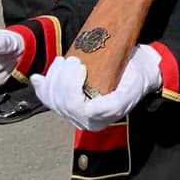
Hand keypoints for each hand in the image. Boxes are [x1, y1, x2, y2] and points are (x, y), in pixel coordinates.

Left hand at [32, 47, 160, 131]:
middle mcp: (80, 118)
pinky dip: (41, 86)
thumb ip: (114, 105)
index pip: (70, 105)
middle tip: (74, 60)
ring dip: (53, 77)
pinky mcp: (68, 98)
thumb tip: (89, 110)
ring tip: (63, 61)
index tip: (81, 65)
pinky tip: (38, 78)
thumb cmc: (137, 79)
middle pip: (58, 101)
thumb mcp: (131, 90)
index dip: (69, 85)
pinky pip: (47, 96)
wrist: (141, 69)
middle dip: (61, 78)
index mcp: (94, 120)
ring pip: (50, 98)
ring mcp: (73, 109)